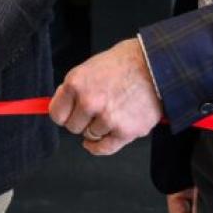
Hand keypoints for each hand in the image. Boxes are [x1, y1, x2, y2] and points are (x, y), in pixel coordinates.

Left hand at [50, 37, 164, 155]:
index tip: (68, 114)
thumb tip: (59, 105)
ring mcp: (107, 118)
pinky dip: (99, 147)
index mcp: (76, 84)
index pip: (56, 113)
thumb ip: (73, 89)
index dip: (64, 114)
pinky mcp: (126, 131)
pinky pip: (105, 148)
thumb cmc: (124, 64)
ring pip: (90, 136)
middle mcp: (89, 102)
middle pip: (72, 127)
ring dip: (98, 128)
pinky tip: (98, 142)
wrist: (155, 66)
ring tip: (111, 112)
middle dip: (81, 121)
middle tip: (94, 112)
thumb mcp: (89, 68)